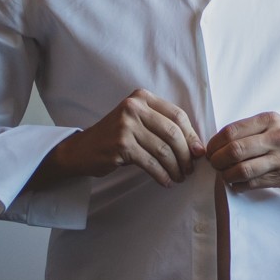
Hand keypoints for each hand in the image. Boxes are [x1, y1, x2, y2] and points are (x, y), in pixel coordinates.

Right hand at [40, 89, 204, 187]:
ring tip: (179, 177)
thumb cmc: (116, 137)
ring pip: (164, 150)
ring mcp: (126, 125)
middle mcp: (133, 108)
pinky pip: (151, 163)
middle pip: (173, 133)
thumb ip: (163, 126)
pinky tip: (166, 181)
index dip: (192, 135)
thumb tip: (197, 147)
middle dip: (186, 154)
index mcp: (142, 98)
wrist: (80, 150)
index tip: (199, 152)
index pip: (178, 115)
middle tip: (190, 169)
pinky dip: (162, 175)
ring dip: (176, 167)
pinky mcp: (121, 145)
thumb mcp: (139, 122)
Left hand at [206, 113, 279, 191]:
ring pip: (241, 170)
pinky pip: (252, 184)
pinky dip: (238, 185)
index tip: (210, 150)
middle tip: (214, 164)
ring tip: (225, 174)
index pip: (231, 132)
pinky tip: (237, 183)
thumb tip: (220, 142)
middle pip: (233, 151)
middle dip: (217, 160)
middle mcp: (276, 137)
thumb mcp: (278, 123)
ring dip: (226, 175)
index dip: (214, 143)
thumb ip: (252, 129)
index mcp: (270, 120)